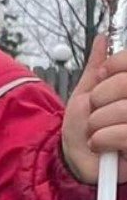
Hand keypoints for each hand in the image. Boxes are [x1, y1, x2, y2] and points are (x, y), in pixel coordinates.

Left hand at [62, 35, 126, 182]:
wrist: (77, 160)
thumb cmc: (84, 126)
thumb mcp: (86, 92)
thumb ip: (97, 67)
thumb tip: (103, 39)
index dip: (114, 65)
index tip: (102, 76)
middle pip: (126, 82)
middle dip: (100, 96)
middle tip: (96, 109)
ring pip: (124, 109)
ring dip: (97, 121)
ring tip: (96, 131)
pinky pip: (124, 134)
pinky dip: (103, 139)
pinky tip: (100, 144)